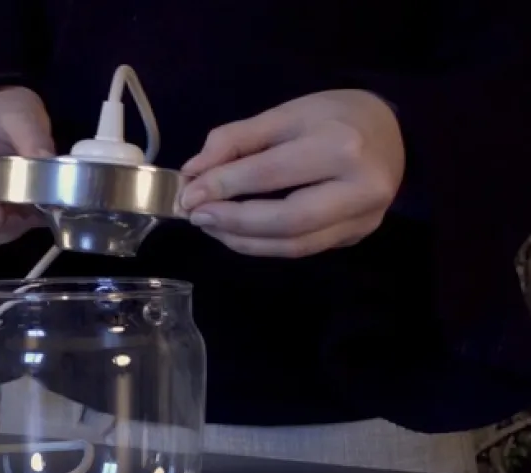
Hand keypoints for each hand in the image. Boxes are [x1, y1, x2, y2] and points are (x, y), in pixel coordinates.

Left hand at [177, 89, 404, 257]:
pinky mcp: (357, 236)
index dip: (222, 186)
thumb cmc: (334, 116)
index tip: (187, 193)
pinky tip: (237, 234)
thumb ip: (235, 140)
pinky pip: (303, 248)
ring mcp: (364, 218)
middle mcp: (359, 187)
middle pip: (286, 220)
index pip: (269, 174)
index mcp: (340, 145)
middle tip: (196, 216)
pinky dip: (264, 245)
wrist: (396, 130)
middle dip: (233, 222)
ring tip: (211, 226)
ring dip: (243, 240)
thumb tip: (193, 172)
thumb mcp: (284, 114)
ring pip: (294, 245)